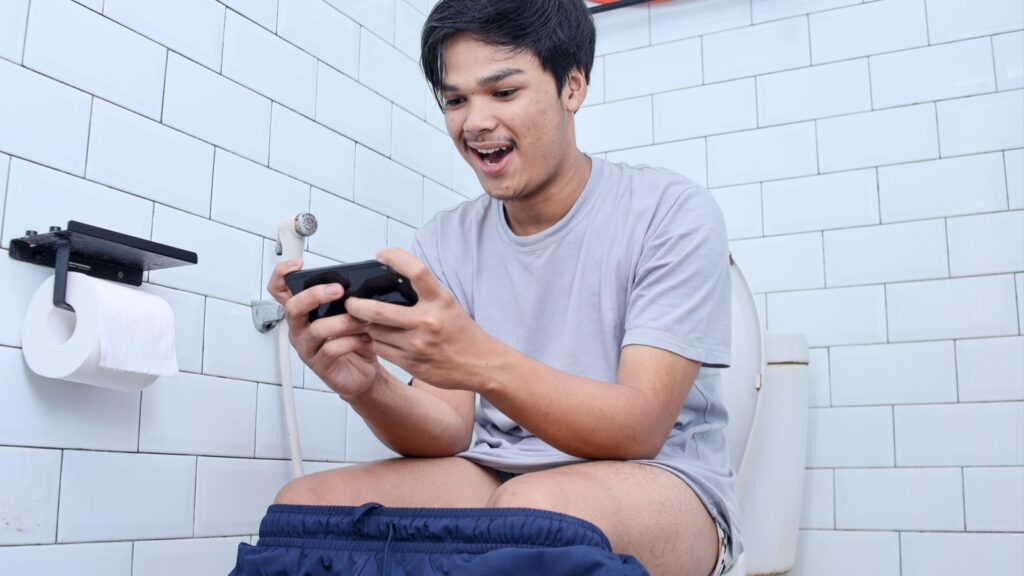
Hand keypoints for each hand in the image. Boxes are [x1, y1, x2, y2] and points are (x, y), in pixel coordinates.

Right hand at [268, 259, 378, 399]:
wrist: (363, 374)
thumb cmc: (354, 341)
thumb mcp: (349, 315)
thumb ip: (348, 300)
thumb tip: (359, 283)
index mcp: (303, 313)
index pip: (279, 290)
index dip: (281, 274)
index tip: (298, 264)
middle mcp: (300, 329)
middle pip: (293, 307)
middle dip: (315, 295)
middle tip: (338, 290)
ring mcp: (307, 347)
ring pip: (317, 329)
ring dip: (344, 321)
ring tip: (364, 320)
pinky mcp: (320, 365)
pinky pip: (331, 349)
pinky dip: (352, 341)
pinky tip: (366, 338)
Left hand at [344, 248, 493, 389]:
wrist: (479, 365)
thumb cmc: (460, 331)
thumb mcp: (447, 304)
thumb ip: (423, 293)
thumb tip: (390, 278)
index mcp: (441, 300)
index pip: (417, 271)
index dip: (396, 257)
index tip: (381, 254)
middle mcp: (428, 321)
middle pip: (379, 310)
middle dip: (356, 306)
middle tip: (350, 302)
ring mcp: (418, 345)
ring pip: (375, 332)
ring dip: (367, 326)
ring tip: (366, 321)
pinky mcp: (411, 363)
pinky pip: (381, 349)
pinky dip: (375, 341)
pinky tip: (379, 337)